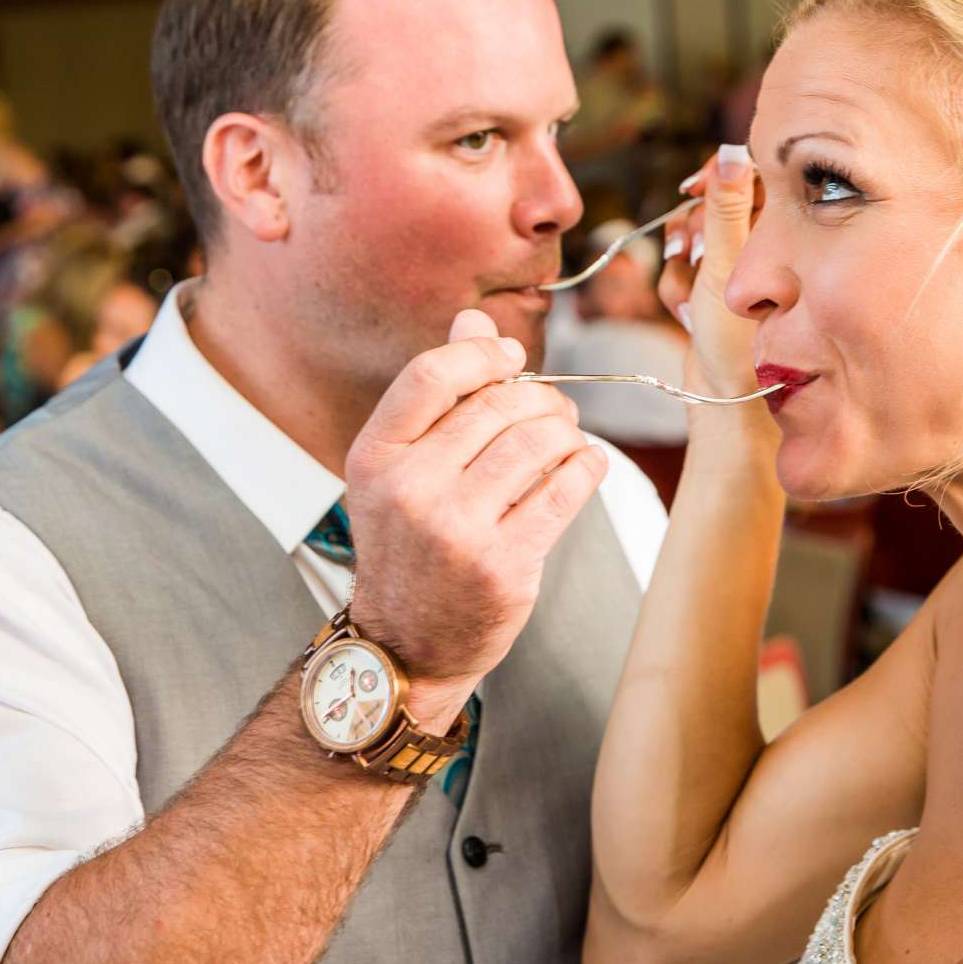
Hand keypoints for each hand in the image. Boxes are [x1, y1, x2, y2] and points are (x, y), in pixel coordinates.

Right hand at [342, 310, 607, 692]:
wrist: (405, 644)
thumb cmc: (408, 543)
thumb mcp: (398, 468)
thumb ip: (436, 394)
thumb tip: (474, 319)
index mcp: (375, 455)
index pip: (433, 374)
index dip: (483, 352)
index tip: (511, 357)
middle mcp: (410, 489)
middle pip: (497, 405)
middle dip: (538, 396)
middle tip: (552, 407)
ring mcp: (456, 530)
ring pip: (537, 441)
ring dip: (565, 428)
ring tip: (565, 436)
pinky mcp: (503, 564)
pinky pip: (565, 489)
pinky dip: (586, 464)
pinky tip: (584, 463)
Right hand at [658, 145, 761, 403]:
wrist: (722, 403)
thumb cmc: (738, 339)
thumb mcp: (730, 263)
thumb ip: (727, 206)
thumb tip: (732, 151)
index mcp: (783, 231)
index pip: (750, 176)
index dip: (717, 175)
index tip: (692, 188)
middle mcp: (761, 246)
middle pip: (711, 204)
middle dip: (693, 229)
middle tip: (693, 253)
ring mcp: (735, 269)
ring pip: (690, 235)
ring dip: (682, 265)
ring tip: (692, 301)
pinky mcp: (711, 290)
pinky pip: (680, 267)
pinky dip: (678, 287)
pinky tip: (687, 316)